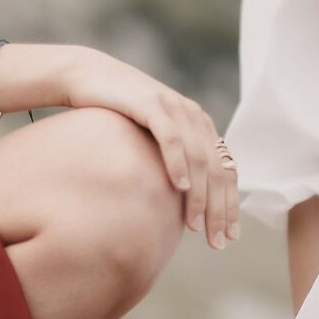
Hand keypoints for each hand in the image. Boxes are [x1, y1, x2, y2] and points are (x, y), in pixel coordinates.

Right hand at [54, 49, 240, 248]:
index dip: (230, 205)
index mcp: (200, 126)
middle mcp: (194, 116)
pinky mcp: (151, 104)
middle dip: (219, 209)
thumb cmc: (118, 115)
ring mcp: (174, 108)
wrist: (88, 77)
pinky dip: (177, 163)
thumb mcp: (151, 140)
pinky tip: (179, 188)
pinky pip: (170, 138)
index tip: (230, 237)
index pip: (226, 171)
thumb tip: (182, 204)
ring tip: (196, 224)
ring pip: (199, 158)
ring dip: (200, 195)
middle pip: (217, 170)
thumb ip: (172, 162)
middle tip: (217, 241)